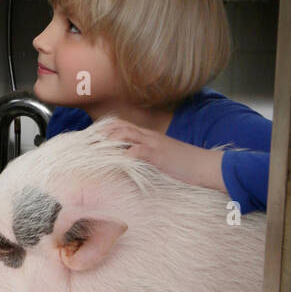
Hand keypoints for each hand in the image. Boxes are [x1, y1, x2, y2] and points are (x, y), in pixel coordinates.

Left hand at [99, 119, 225, 192]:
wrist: (206, 166)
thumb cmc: (184, 165)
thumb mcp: (161, 157)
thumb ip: (145, 156)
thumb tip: (129, 162)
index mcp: (148, 135)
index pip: (121, 125)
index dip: (104, 130)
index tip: (89, 138)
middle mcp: (148, 136)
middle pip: (119, 126)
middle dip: (100, 133)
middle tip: (84, 143)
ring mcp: (153, 144)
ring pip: (125, 134)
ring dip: (108, 141)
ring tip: (93, 149)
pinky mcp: (158, 155)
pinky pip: (137, 151)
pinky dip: (124, 155)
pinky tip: (114, 160)